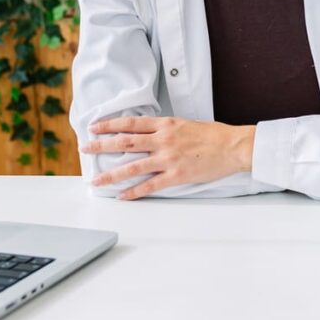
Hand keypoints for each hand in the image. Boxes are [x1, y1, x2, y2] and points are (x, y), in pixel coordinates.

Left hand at [80, 116, 254, 199]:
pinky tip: (122, 196)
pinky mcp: (176, 175)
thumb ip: (165, 129)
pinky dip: (134, 191)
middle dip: (102, 146)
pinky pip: (150, 185)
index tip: (95, 127)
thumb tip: (147, 133)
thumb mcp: (185, 124)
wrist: (233, 146)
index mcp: (166, 124)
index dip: (110, 125)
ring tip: (96, 180)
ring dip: (112, 174)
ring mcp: (168, 158)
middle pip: (125, 142)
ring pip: (133, 166)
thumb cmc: (212, 135)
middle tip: (85, 148)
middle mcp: (163, 140)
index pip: (131, 123)